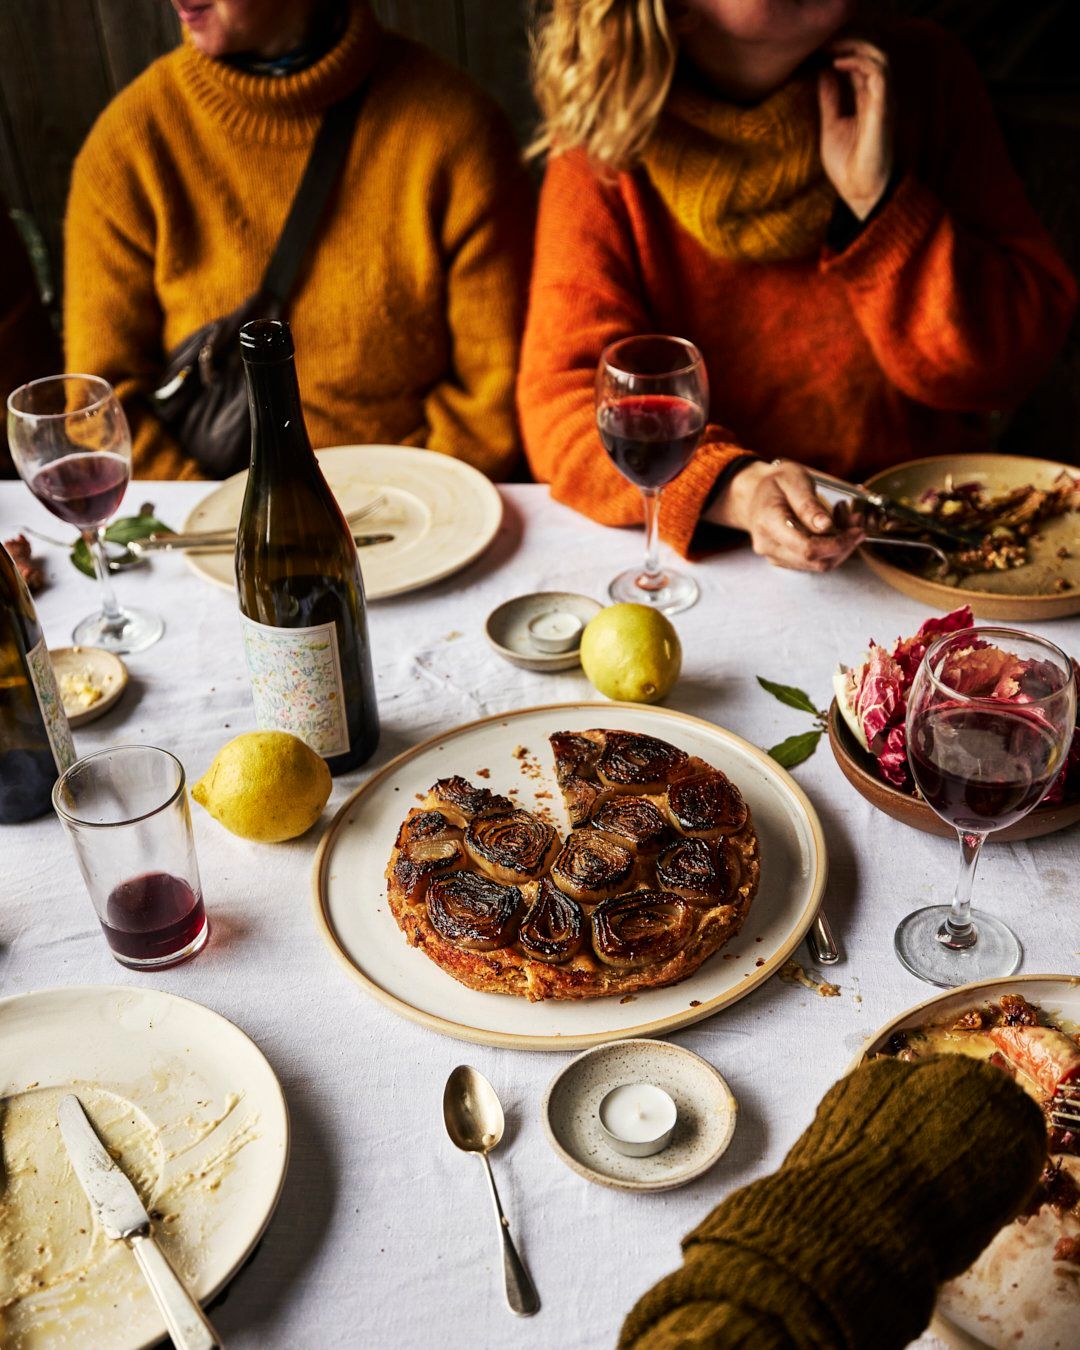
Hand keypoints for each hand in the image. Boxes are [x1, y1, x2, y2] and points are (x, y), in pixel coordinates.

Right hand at [705, 459, 864, 571]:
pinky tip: (835, 527)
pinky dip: (831, 548)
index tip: (856, 530)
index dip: (837, 544)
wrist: (753, 494)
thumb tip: (826, 527)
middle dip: (844, 544)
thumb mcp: (793, 480)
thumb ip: (808, 504)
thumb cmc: (774, 484)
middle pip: (815, 561)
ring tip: (847, 518)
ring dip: (840, 546)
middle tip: (856, 519)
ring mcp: (776, 556)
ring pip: (818, 564)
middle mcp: (769, 546)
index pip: (806, 548)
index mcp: (769, 523)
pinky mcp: (786, 559)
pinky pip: (813, 561)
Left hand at [818, 39, 892, 220]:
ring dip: (854, 44)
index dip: (841, 47)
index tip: (817, 47)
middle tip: (822, 40)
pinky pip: (879, 71)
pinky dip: (858, 61)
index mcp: (866, 97)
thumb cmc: (847, 165)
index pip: (859, 59)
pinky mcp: (884, 107)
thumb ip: (830, 98)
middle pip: (871, 51)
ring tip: (830, 45)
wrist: (859, 192)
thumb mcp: (832, 124)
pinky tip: (837, 63)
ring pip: (878, 54)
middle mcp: (878, 94)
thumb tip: (822, 72)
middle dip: (848, 39)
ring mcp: (883, 99)